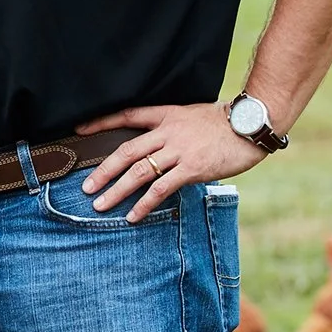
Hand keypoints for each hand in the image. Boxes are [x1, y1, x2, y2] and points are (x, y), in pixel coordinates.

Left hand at [77, 103, 268, 221]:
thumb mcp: (192, 116)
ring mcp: (179, 150)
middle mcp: (167, 132)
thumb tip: (154, 146)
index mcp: (166, 115)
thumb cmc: (224, 123)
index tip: (80, 130)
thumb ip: (171, 128)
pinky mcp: (192, 168)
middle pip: (126, 151)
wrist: (251, 125)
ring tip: (101, 204)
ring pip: (139, 172)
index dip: (102, 123)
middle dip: (103, 170)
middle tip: (86, 187)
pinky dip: (144, 203)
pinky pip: (161, 188)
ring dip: (117, 190)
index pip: (127, 115)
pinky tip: (133, 215)